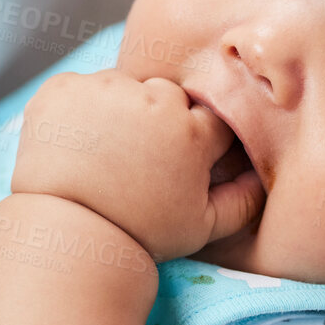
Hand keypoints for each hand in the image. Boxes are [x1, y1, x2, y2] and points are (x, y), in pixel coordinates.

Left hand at [9, 70, 263, 260]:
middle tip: (133, 161)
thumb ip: (243, 200)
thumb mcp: (201, 227)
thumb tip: (262, 177)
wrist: (68, 237)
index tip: (172, 160)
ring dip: (115, 110)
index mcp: (191, 131)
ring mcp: (103, 90)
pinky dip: (75, 109)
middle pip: (163, 94)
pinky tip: (74, 145)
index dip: (191, 137)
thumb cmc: (139, 235)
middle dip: (155, 119)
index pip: (206, 114)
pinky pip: (78, 88)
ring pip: (120, 87)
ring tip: (101, 155)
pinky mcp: (61, 90)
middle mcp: (151, 101)